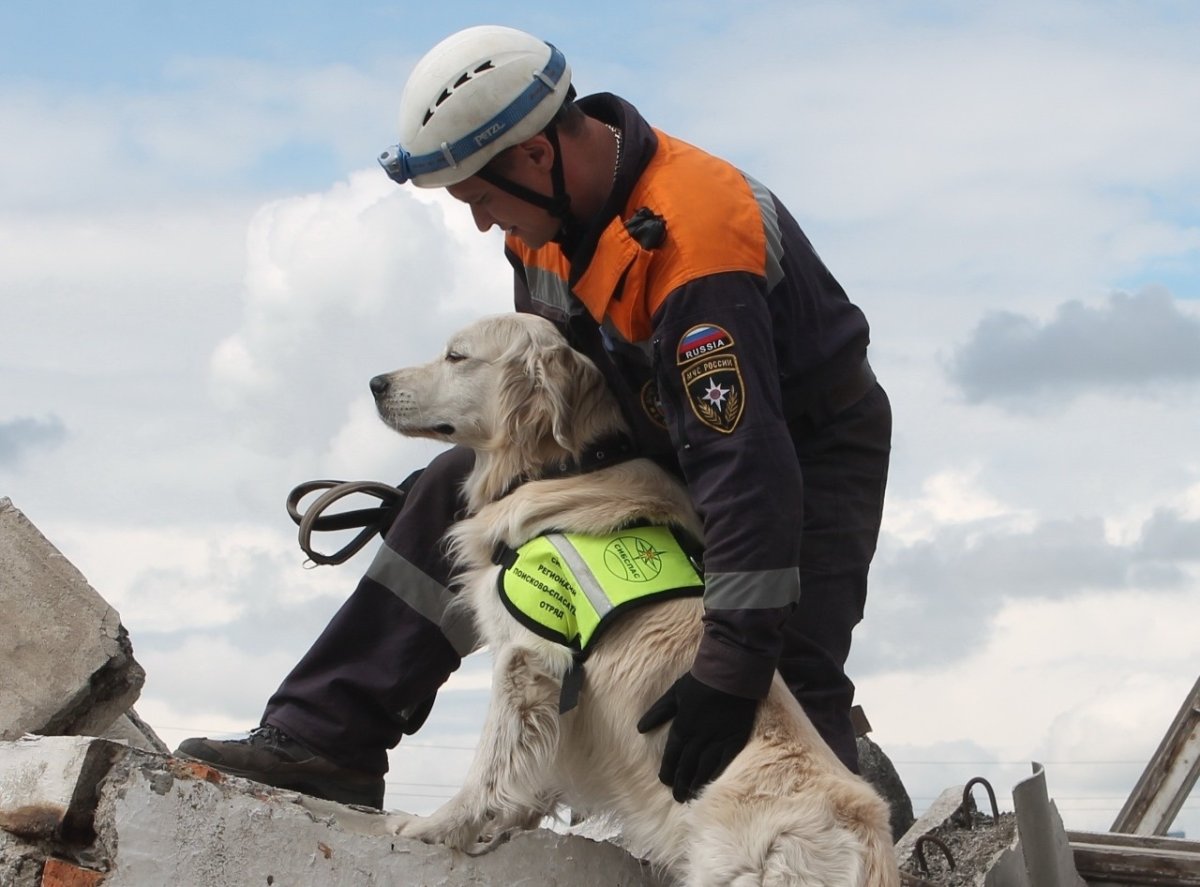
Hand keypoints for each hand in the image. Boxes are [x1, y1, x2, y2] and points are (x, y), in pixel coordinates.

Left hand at [636, 673, 757, 801]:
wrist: (730, 673)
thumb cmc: (700, 681)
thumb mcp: (674, 693)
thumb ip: (658, 712)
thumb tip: (640, 728)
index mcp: (682, 727)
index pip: (672, 755)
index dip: (668, 770)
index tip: (665, 781)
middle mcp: (698, 737)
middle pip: (686, 765)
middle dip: (680, 782)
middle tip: (677, 797)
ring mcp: (717, 740)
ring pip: (703, 768)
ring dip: (695, 783)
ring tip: (691, 796)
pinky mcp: (735, 739)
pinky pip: (724, 762)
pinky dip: (717, 774)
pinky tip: (712, 784)